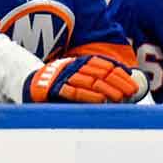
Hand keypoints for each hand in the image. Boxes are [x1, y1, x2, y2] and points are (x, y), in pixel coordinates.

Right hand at [24, 55, 142, 102]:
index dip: (120, 74)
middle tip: (131, 92)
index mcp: (80, 62)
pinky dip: (88, 96)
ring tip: (120, 97)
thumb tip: (122, 90)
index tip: (133, 84)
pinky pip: (73, 91)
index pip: (105, 66)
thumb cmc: (60, 85)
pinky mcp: (53, 88)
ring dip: (107, 89)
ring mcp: (62, 76)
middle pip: (100, 73)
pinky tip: (101, 100)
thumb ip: (95, 81)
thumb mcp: (78, 78)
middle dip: (118, 82)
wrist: (29, 85)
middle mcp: (73, 66)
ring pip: (89, 82)